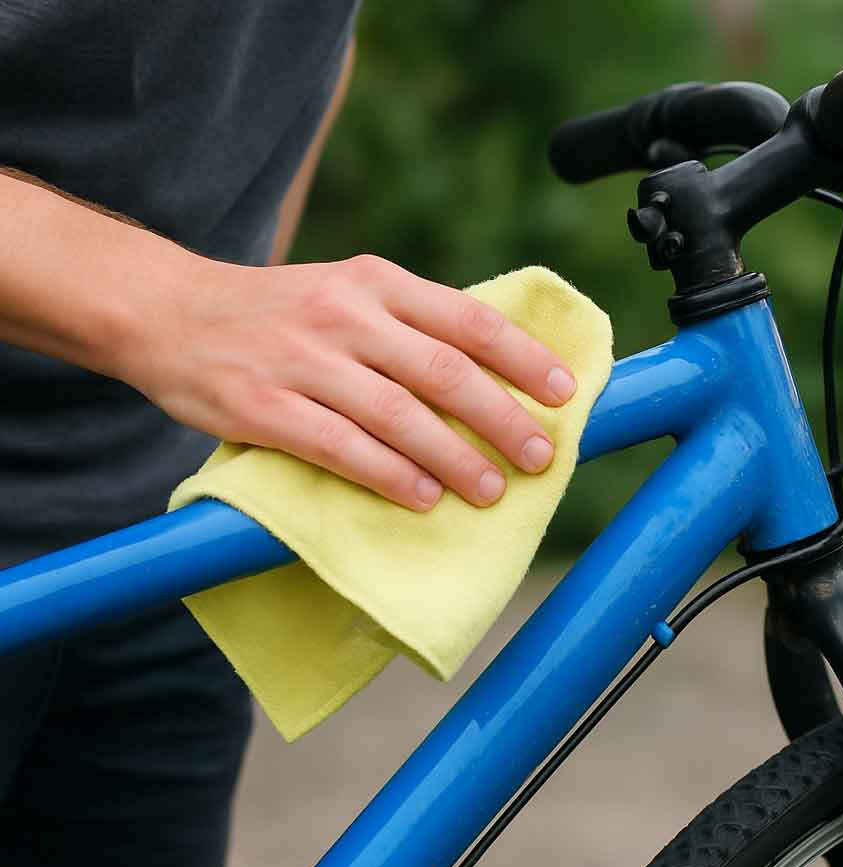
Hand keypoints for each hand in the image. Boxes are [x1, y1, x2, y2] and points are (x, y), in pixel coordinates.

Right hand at [123, 254, 576, 510]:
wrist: (169, 312)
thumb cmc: (276, 313)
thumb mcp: (344, 293)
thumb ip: (406, 324)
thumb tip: (488, 374)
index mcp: (374, 283)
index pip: (466, 319)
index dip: (522, 358)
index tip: (563, 392)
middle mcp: (345, 316)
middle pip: (443, 372)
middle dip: (501, 418)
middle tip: (540, 456)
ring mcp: (303, 361)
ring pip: (397, 414)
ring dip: (454, 456)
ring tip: (492, 488)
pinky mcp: (264, 408)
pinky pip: (339, 447)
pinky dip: (388, 475)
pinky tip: (423, 498)